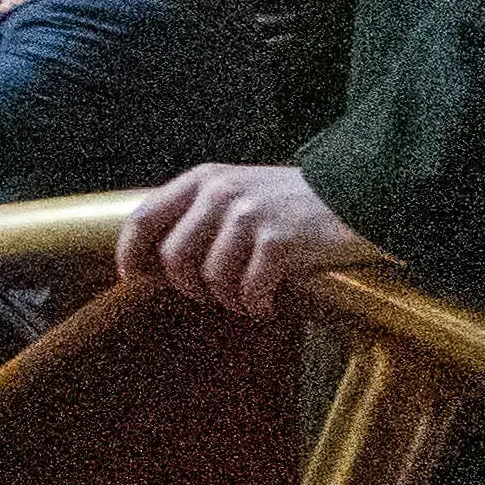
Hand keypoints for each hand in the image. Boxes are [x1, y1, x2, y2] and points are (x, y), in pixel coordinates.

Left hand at [121, 160, 363, 319]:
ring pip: (212, 278)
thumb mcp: (237, 190)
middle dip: (186, 287)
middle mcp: (221, 193)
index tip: (131, 276)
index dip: (130, 252)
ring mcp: (249, 216)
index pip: (144, 216)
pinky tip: (266, 304)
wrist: (354, 195)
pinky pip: (248, 289)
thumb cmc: (291, 201)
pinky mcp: (277, 241)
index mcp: (203, 180)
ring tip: (245, 299)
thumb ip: (200, 211)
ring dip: (227, 300)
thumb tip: (158, 253)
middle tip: (207, 296)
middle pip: (174, 256)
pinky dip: (255, 305)